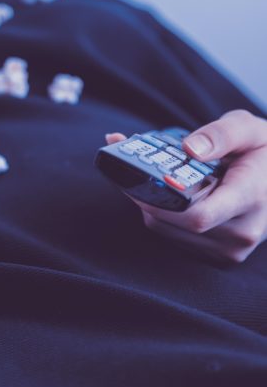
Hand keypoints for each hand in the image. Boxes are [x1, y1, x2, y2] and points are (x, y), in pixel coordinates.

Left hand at [106, 110, 266, 262]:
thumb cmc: (263, 152)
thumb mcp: (249, 129)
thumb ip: (221, 133)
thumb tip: (189, 148)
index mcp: (251, 198)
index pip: (198, 215)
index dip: (161, 200)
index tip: (142, 177)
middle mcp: (242, 232)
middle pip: (174, 222)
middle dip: (147, 195)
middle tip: (133, 168)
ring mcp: (230, 250)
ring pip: (167, 231)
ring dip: (151, 205)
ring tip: (151, 179)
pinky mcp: (218, 257)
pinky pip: (173, 238)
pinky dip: (161, 216)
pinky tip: (165, 196)